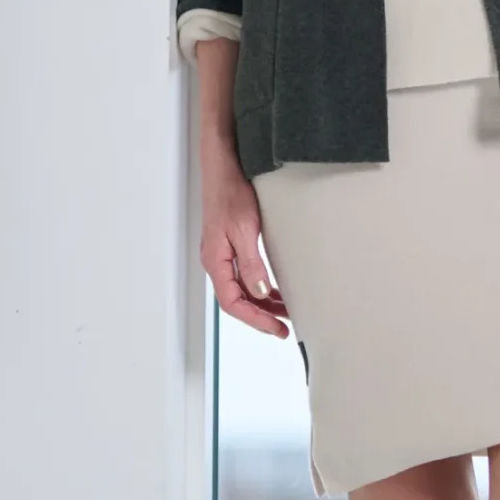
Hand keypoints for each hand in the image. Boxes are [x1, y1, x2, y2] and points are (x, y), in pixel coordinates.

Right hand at [199, 168, 290, 337]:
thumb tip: (259, 293)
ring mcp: (222, 255)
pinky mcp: (230, 247)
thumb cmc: (229, 194)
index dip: (255, 319)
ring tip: (284, 313)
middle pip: (237, 300)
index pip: (232, 303)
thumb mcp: (245, 230)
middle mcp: (216, 261)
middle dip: (260, 316)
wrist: (223, 170)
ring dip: (261, 303)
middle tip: (283, 329)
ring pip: (241, 289)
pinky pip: (243, 276)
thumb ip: (252, 264)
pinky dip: (259, 287)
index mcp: (215, 261)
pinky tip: (273, 291)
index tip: (275, 329)